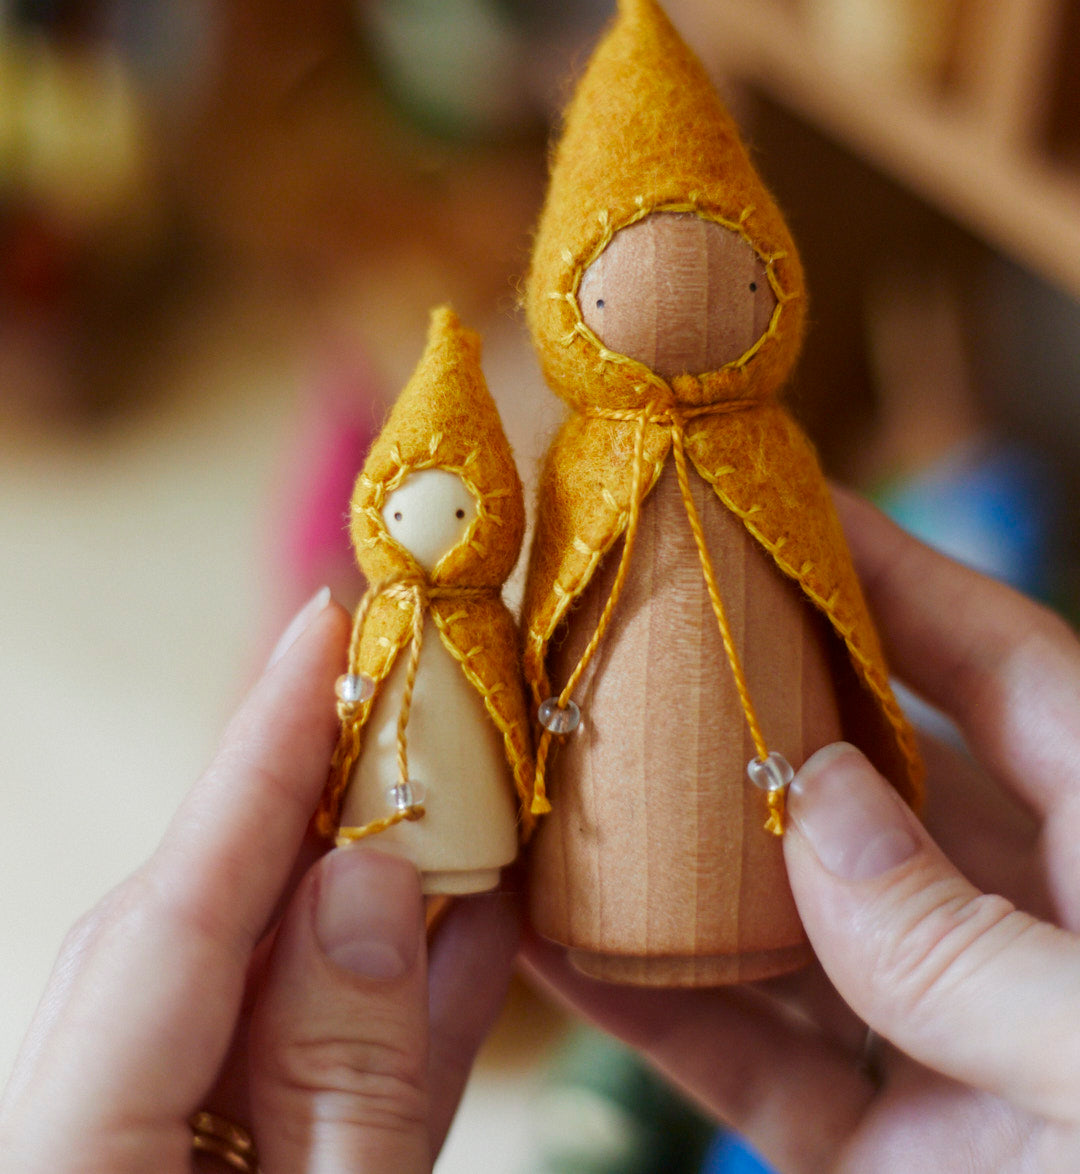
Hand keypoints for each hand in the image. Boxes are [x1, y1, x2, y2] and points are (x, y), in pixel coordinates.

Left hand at [0, 591, 518, 1172]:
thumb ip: (346, 1076)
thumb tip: (371, 880)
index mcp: (70, 1161)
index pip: (175, 912)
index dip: (260, 756)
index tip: (324, 626)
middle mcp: (80, 1138)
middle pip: (193, 926)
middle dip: (313, 808)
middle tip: (412, 703)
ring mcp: (136, 1155)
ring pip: (244, 985)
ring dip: (360, 895)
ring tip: (454, 800)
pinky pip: (288, 1069)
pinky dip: (379, 1003)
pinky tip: (466, 929)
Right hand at [523, 491, 1079, 1171]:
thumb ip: (975, 944)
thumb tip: (817, 805)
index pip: (1003, 671)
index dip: (894, 575)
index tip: (783, 501)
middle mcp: (1030, 935)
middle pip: (874, 776)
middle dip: (758, 699)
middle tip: (637, 621)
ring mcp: (947, 1044)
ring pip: (789, 914)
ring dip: (673, 850)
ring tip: (561, 763)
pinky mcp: (880, 1155)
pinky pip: (753, 1054)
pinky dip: (654, 1000)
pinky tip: (557, 936)